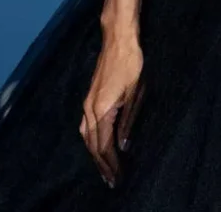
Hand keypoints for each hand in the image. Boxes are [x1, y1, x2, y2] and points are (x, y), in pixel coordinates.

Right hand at [79, 34, 143, 186]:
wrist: (118, 39)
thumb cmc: (131, 63)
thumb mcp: (135, 93)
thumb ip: (128, 121)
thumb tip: (123, 147)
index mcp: (101, 110)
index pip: (104, 146)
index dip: (111, 164)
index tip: (118, 178)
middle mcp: (89, 109)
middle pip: (92, 145)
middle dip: (102, 164)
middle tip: (112, 181)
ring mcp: (87, 103)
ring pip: (86, 137)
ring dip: (94, 154)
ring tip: (104, 169)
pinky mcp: (89, 98)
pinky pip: (85, 126)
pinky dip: (91, 140)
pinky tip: (97, 145)